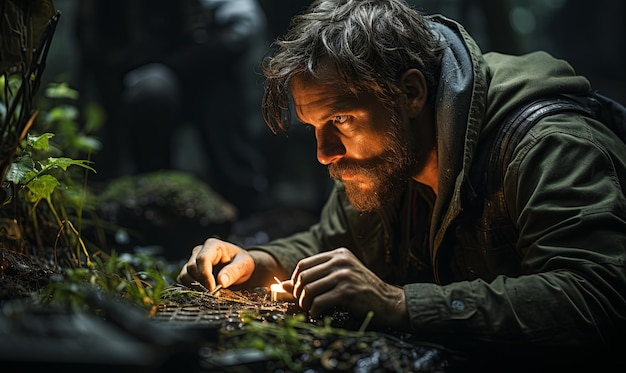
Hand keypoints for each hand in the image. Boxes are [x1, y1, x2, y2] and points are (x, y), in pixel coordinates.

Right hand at [177, 238, 253, 290]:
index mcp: (213, 246)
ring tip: (209, 294)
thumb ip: (234, 271)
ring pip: (184, 275)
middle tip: (213, 294)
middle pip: (191, 267)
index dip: (205, 275)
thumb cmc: (242, 263)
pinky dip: (190, 289)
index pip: (203, 259)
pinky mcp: (190, 272)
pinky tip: (202, 294)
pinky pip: (183, 281)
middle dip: (201, 283)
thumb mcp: (244, 265)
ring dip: (194, 287)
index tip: (212, 289)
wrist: (239, 268)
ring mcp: (193, 261)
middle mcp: (199, 252)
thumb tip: (221, 281)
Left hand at [281, 247, 407, 328]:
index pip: (304, 264)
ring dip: (304, 303)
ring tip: (310, 309)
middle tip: (303, 304)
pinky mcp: (347, 291)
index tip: (298, 292)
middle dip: (299, 294)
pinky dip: (314, 311)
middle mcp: (341, 261)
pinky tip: (317, 314)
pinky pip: (319, 302)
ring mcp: (344, 275)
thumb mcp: (339, 278)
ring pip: (309, 289)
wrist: (388, 302)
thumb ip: (314, 278)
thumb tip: (283, 285)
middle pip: (304, 277)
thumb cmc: (362, 290)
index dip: (295, 280)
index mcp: (338, 254)